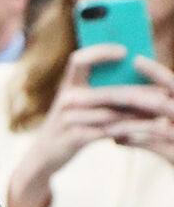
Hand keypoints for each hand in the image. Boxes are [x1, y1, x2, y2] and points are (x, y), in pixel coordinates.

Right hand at [8, 46, 173, 206]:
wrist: (44, 156)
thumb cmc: (70, 125)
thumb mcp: (76, 104)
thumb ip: (99, 90)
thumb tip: (140, 79)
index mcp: (67, 86)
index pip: (79, 60)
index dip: (100, 52)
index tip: (124, 51)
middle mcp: (66, 100)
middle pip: (108, 92)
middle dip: (140, 92)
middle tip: (165, 92)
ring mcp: (69, 120)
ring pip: (113, 114)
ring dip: (142, 113)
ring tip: (165, 109)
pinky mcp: (75, 138)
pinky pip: (110, 131)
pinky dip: (134, 129)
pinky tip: (152, 127)